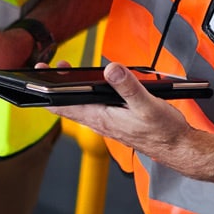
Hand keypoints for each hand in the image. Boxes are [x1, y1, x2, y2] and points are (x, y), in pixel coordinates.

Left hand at [45, 62, 191, 157]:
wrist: (178, 147)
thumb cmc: (163, 131)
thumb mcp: (147, 105)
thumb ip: (127, 86)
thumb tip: (110, 69)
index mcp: (101, 117)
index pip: (63, 106)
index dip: (46, 92)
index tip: (36, 76)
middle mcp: (99, 120)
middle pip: (67, 104)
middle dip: (55, 85)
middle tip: (47, 66)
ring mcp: (106, 121)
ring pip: (79, 105)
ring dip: (69, 89)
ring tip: (64, 70)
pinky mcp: (114, 120)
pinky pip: (92, 107)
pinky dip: (85, 94)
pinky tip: (89, 85)